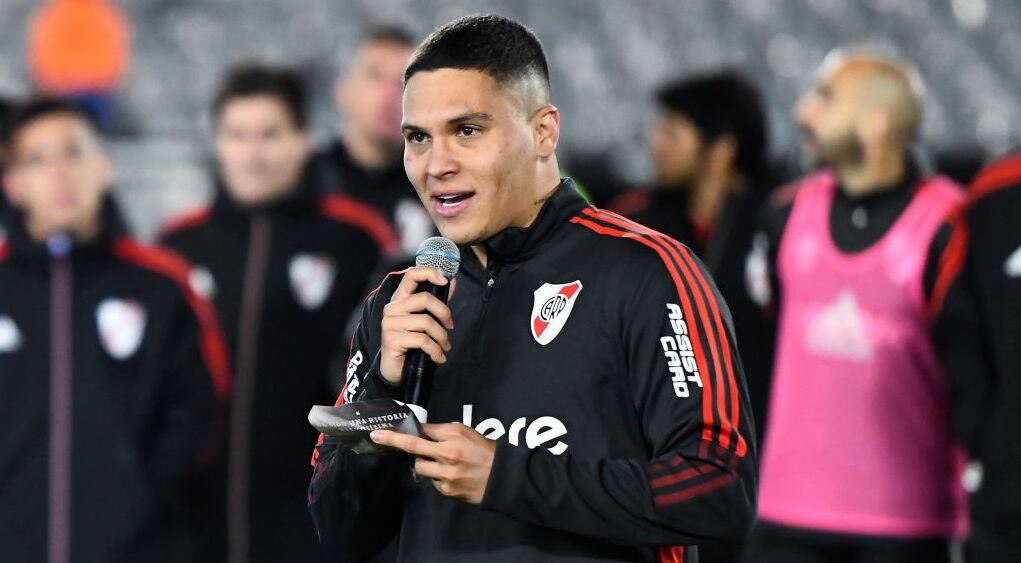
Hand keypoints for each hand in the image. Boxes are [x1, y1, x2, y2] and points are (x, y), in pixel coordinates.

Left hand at [371, 423, 495, 504]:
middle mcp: (447, 455)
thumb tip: (421, 431)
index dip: (400, 431)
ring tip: (437, 462)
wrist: (502, 477)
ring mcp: (445, 475)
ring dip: (423, 463)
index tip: (380, 431)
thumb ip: (442, 431)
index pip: (421, 431)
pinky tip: (449, 475)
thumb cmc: (485, 450)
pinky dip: (436, 477)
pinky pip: (432, 481)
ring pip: (419, 467)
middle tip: (376, 437)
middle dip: (393, 441)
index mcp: (453, 437)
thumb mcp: (467, 432)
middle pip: (413, 448)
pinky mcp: (447, 490)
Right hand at [379, 267, 455, 384]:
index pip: (411, 275)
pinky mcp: (392, 339)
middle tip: (450, 326)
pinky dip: (435, 350)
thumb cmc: (411, 343)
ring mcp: (390, 324)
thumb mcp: (423, 320)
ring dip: (441, 337)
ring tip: (444, 346)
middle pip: (425, 299)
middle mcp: (392, 309)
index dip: (429, 273)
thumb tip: (451, 281)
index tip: (446, 281)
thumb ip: (435, 302)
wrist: (395, 370)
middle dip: (444, 313)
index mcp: (399, 300)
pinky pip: (423, 340)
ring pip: (426, 322)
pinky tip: (438, 357)